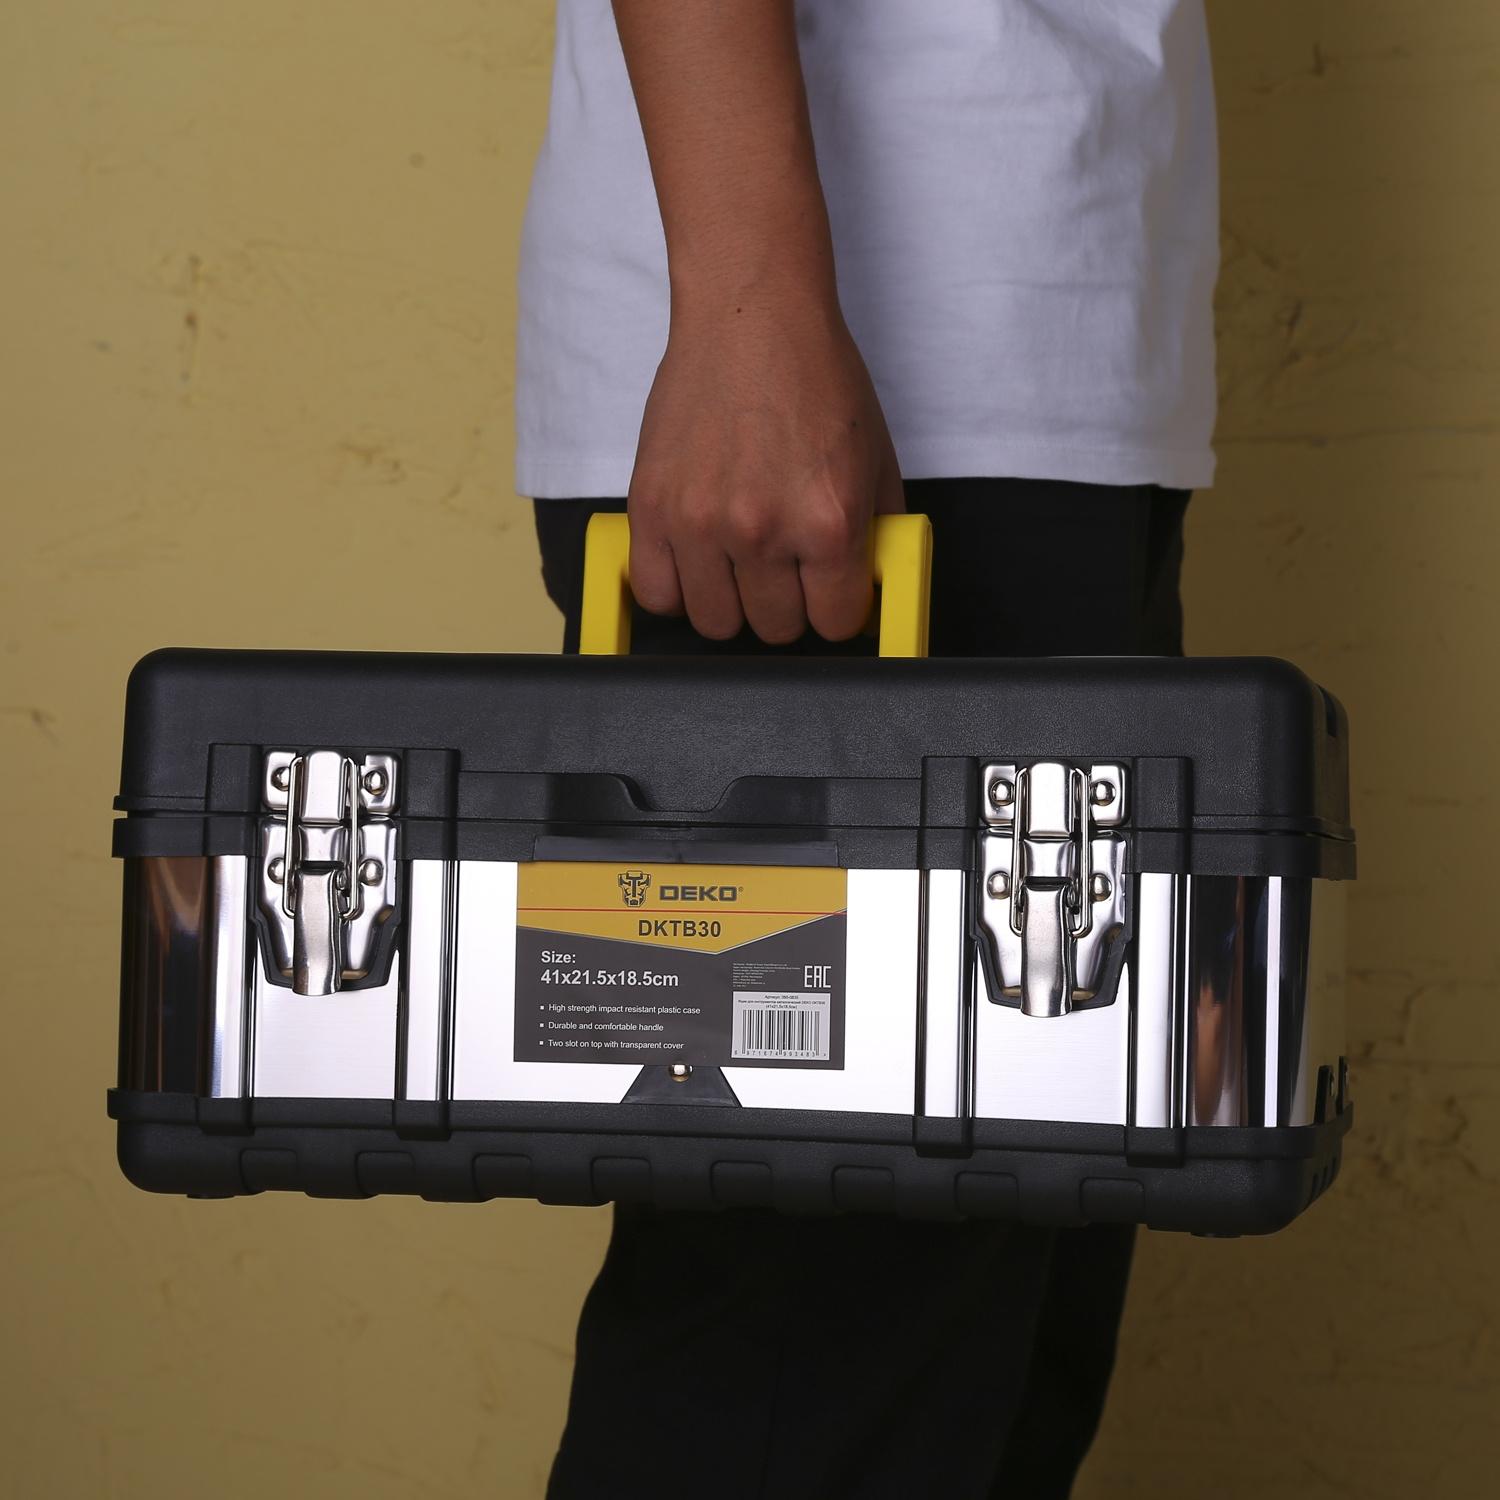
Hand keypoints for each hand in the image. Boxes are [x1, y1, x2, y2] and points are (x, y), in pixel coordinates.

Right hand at [627, 292, 904, 643]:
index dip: (837, 610)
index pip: (835, 623)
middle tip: (785, 570)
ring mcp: (700, 523)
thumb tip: (873, 592)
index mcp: (827, 523)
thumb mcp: (875, 459)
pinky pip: (655, 594)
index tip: (829, 593)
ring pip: (714, 622)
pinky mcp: (651, 509)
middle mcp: (761, 530)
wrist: (750, 317)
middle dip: (787, 607)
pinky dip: (676, 590)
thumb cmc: (814, 377)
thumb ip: (877, 534)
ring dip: (732, 604)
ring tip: (739, 567)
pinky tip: (695, 564)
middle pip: (774, 629)